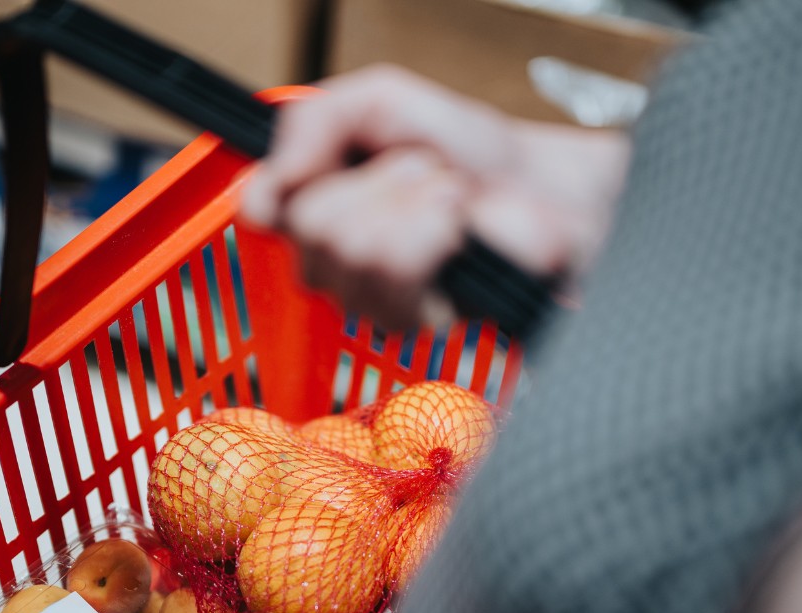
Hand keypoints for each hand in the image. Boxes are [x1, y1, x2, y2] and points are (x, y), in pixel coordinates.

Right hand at [241, 65, 630, 331]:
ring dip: (415, 203)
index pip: (262, 206)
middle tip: (423, 171)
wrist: (539, 182)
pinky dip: (437, 230)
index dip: (299, 178)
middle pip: (312, 228)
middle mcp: (329, 264)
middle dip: (382, 181)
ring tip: (447, 198)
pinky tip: (459, 234)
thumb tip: (266, 188)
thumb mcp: (379, 100)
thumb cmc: (466, 149)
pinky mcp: (414, 323)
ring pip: (355, 251)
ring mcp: (368, 300)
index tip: (349, 154)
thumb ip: (310, 122)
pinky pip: (397, 273)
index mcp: (311, 210)